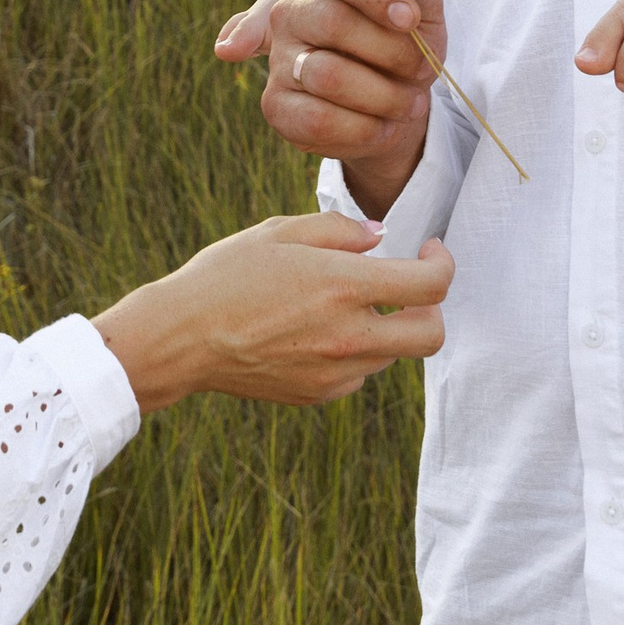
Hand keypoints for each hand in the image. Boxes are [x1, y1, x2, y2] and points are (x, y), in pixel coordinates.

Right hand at [93, 208, 452, 415]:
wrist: (180, 338)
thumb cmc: (225, 275)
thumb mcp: (279, 232)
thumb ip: (338, 230)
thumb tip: (381, 237)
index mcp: (343, 286)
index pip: (432, 285)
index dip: (443, 262)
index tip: (428, 250)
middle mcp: (348, 337)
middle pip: (433, 336)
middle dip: (433, 308)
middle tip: (410, 286)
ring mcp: (336, 373)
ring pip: (393, 354)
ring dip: (387, 327)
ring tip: (341, 303)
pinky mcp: (319, 394)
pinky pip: (359, 373)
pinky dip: (356, 351)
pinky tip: (316, 331)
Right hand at [214, 0, 439, 209]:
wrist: (392, 85)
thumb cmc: (404, 34)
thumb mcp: (421, 5)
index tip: (411, 18)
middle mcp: (289, 12)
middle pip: (332, 21)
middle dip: (391, 52)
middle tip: (424, 69)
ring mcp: (278, 58)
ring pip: (326, 74)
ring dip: (384, 95)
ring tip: (413, 102)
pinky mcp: (276, 104)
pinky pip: (316, 120)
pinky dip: (364, 129)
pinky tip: (387, 125)